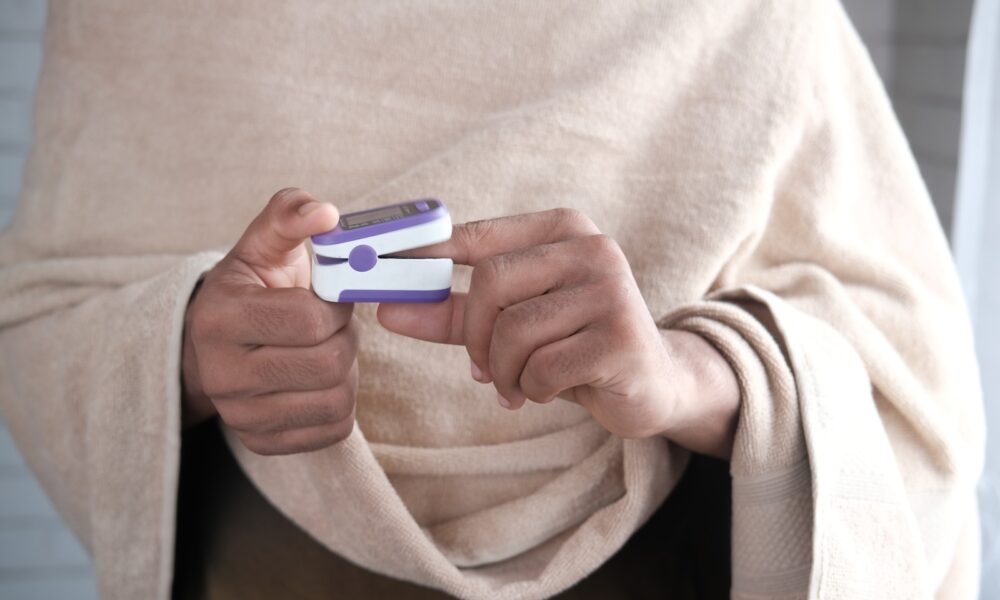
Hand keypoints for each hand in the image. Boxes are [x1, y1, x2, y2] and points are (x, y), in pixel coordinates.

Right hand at [181, 188, 358, 454]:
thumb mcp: (262, 244)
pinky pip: (333, 429)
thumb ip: (290, 214)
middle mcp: (220, 374)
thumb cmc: (250, 288)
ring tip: (327, 349)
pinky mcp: (262, 442)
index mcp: (218, 318)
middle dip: (345, 337)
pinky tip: (321, 380)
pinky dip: (341, 401)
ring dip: (347, 370)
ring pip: (336, 400)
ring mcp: (239, 416)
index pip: (309, 320)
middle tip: (335, 324)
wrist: (215, 344)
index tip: (331, 297)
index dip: (336, 305)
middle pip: (326, 364)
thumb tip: (326, 213)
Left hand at [378, 209, 739, 457]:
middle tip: (484, 368)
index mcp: (562, 229)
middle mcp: (591, 248)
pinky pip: (543, 368)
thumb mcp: (514, 322)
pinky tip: (552, 389)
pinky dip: (533, 389)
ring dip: (506, 372)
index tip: (382, 273)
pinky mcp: (620, 337)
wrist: (653, 382)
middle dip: (477, 337)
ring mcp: (611, 290)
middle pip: (492, 283)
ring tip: (522, 383)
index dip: (426, 256)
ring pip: (514, 332)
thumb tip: (386, 309)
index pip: (477, 236)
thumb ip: (454, 313)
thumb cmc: (574, 344)